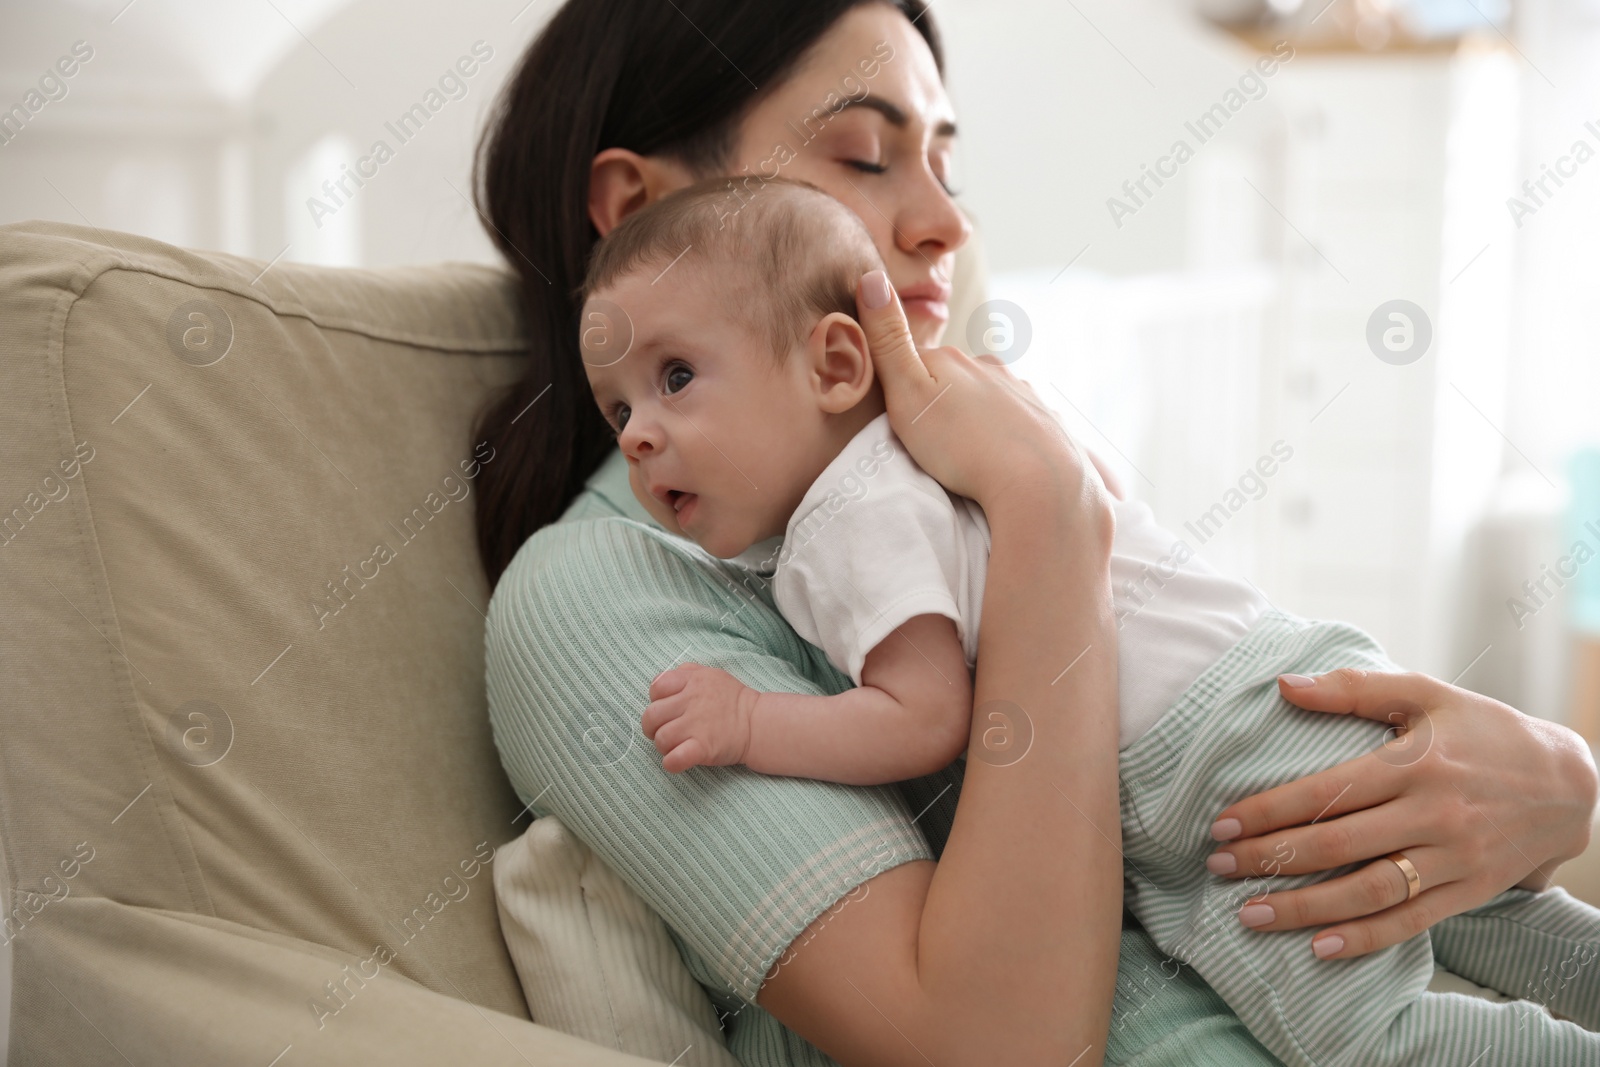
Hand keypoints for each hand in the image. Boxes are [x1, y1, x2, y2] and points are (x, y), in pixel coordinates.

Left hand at [642, 663, 756, 773]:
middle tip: (663, 731)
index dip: (655, 700)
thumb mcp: (710, 674)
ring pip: (661, 738)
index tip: (666, 709)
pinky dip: (671, 762)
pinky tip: (677, 760)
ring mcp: (697, 726)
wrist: (758, 723)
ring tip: (675, 745)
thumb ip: (684, 673)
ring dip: (663, 745)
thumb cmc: (731, 700)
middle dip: (652, 727)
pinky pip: (675, 759)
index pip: (656, 688)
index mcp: (692, 681)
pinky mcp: (703, 748)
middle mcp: (692, 701)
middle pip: (652, 715)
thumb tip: (658, 681)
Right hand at [855, 270, 1112, 544]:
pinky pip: (1018, 422)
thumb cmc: (961, 445)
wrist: (1038, 482)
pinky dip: (1007, 434)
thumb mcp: (907, 394)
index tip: (894, 417)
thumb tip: (870, 277)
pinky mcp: (1045, 419)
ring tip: (966, 452)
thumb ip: (888, 341)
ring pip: (988, 398)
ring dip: (975, 417)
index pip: (914, 362)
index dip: (899, 386)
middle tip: (929, 441)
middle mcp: (988, 366)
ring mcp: (1021, 391)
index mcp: (951, 359)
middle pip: (953, 378)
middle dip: (940, 401)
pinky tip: (1004, 456)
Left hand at [1205, 668, 1597, 958]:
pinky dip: (1365, 938)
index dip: (1271, 810)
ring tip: (1251, 915)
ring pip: (1369, 890)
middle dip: (1271, 858)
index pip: (1327, 791)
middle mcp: (1432, 814)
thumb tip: (1284, 684)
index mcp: (1413, 764)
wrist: (1573, 782)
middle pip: (1338, 844)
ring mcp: (1453, 857)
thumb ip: (1353, 690)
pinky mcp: (1471, 890)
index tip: (1223, 823)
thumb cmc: (1485, 731)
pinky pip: (1412, 922)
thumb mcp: (1426, 694)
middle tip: (1219, 866)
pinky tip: (1319, 948)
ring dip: (1305, 908)